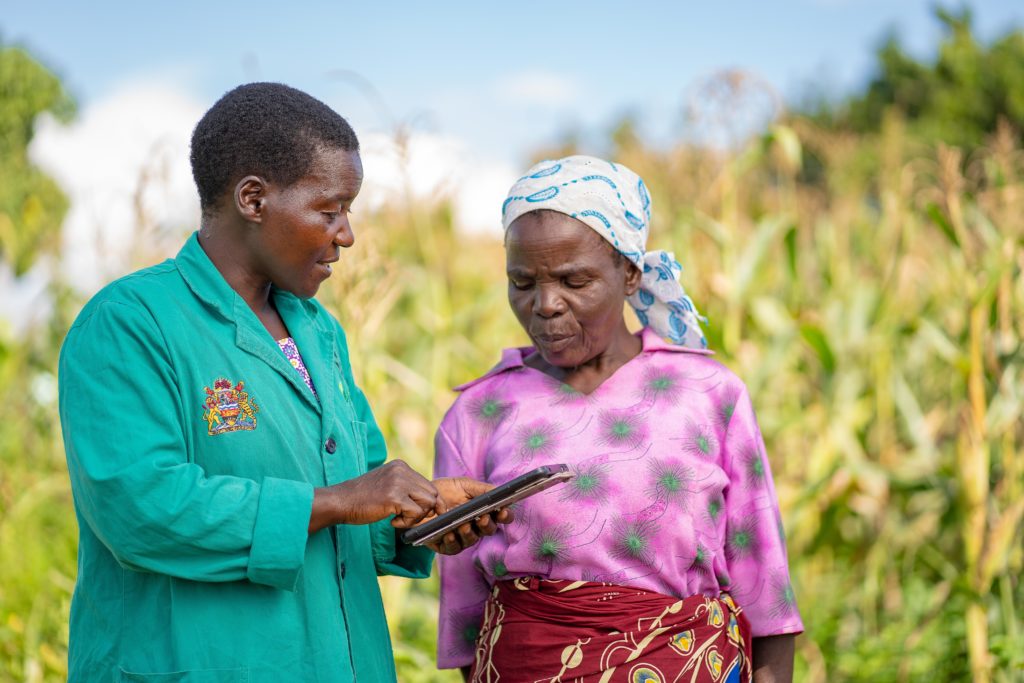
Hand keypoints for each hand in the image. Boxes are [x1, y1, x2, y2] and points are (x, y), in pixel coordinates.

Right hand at [309, 460, 443, 532]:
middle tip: (407, 517)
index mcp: (401, 466)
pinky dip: (406, 522)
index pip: (428, 485)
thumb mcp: (387, 484)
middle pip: (432, 493)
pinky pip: (416, 513)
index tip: (423, 513)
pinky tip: (392, 521)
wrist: (340, 501)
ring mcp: (398, 483)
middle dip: (425, 510)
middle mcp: (402, 471)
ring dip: (416, 517)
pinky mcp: (394, 497)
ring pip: (428, 503)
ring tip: (398, 518)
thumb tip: (433, 503)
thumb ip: (406, 488)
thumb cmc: (362, 498)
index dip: (428, 502)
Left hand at [425, 477, 514, 554]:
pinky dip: (452, 542)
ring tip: (464, 525)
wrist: (421, 498)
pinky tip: (449, 534)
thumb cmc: (445, 491)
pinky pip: (453, 548)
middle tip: (483, 518)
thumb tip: (499, 492)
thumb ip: (482, 489)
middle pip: (488, 530)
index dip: (505, 516)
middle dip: (487, 525)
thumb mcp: (464, 485)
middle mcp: (475, 526)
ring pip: (471, 540)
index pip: (500, 517)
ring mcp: (461, 537)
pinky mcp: (446, 545)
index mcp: (483, 511)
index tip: (504, 511)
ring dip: (469, 533)